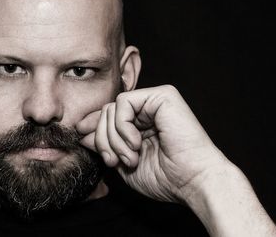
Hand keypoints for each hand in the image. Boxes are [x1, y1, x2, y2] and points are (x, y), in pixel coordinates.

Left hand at [76, 85, 228, 202]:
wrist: (193, 181)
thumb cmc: (166, 177)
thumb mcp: (125, 162)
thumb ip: (105, 145)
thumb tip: (82, 131)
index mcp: (141, 123)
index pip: (108, 117)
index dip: (93, 128)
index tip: (82, 141)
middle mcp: (148, 109)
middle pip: (106, 112)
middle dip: (103, 140)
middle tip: (114, 161)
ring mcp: (155, 100)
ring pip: (112, 108)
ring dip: (114, 138)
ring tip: (131, 157)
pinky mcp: (162, 96)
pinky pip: (124, 103)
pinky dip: (123, 126)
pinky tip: (136, 143)